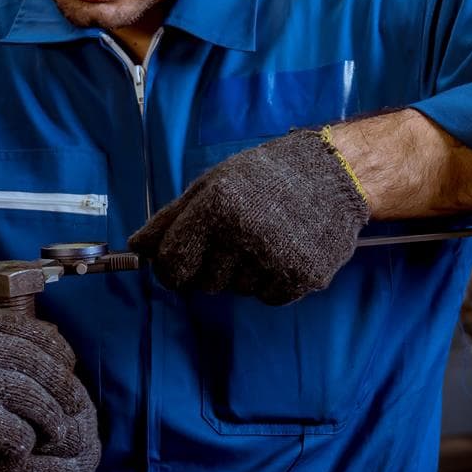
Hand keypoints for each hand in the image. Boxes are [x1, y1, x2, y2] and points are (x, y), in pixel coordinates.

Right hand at [0, 293, 84, 468]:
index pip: (27, 327)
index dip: (55, 353)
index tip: (65, 370)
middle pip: (39, 361)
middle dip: (63, 389)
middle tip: (73, 411)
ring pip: (34, 397)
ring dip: (48, 422)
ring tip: (49, 439)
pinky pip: (13, 432)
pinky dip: (21, 447)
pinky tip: (13, 456)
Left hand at [128, 128, 369, 304]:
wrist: (334, 172)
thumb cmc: (266, 176)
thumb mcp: (213, 184)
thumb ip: (171, 218)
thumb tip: (136, 247)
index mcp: (215, 207)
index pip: (172, 263)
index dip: (170, 269)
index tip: (177, 266)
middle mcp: (243, 234)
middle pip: (203, 283)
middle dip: (212, 267)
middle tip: (234, 239)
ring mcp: (274, 258)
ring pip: (236, 291)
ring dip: (243, 274)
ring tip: (265, 239)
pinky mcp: (302, 277)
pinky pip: (267, 298)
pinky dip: (271, 283)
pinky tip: (284, 252)